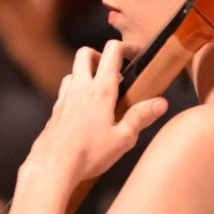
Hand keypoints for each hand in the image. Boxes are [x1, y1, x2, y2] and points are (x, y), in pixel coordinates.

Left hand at [28, 41, 167, 182]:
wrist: (52, 167)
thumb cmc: (88, 154)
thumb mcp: (123, 138)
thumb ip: (141, 117)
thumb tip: (161, 102)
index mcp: (101, 90)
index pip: (112, 52)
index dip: (126, 47)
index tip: (135, 53)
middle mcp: (80, 88)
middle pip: (85, 53)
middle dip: (101, 55)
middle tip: (114, 71)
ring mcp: (65, 98)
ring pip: (73, 72)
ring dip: (86, 74)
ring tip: (100, 93)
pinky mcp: (55, 112)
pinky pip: (65, 92)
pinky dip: (76, 93)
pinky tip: (84, 112)